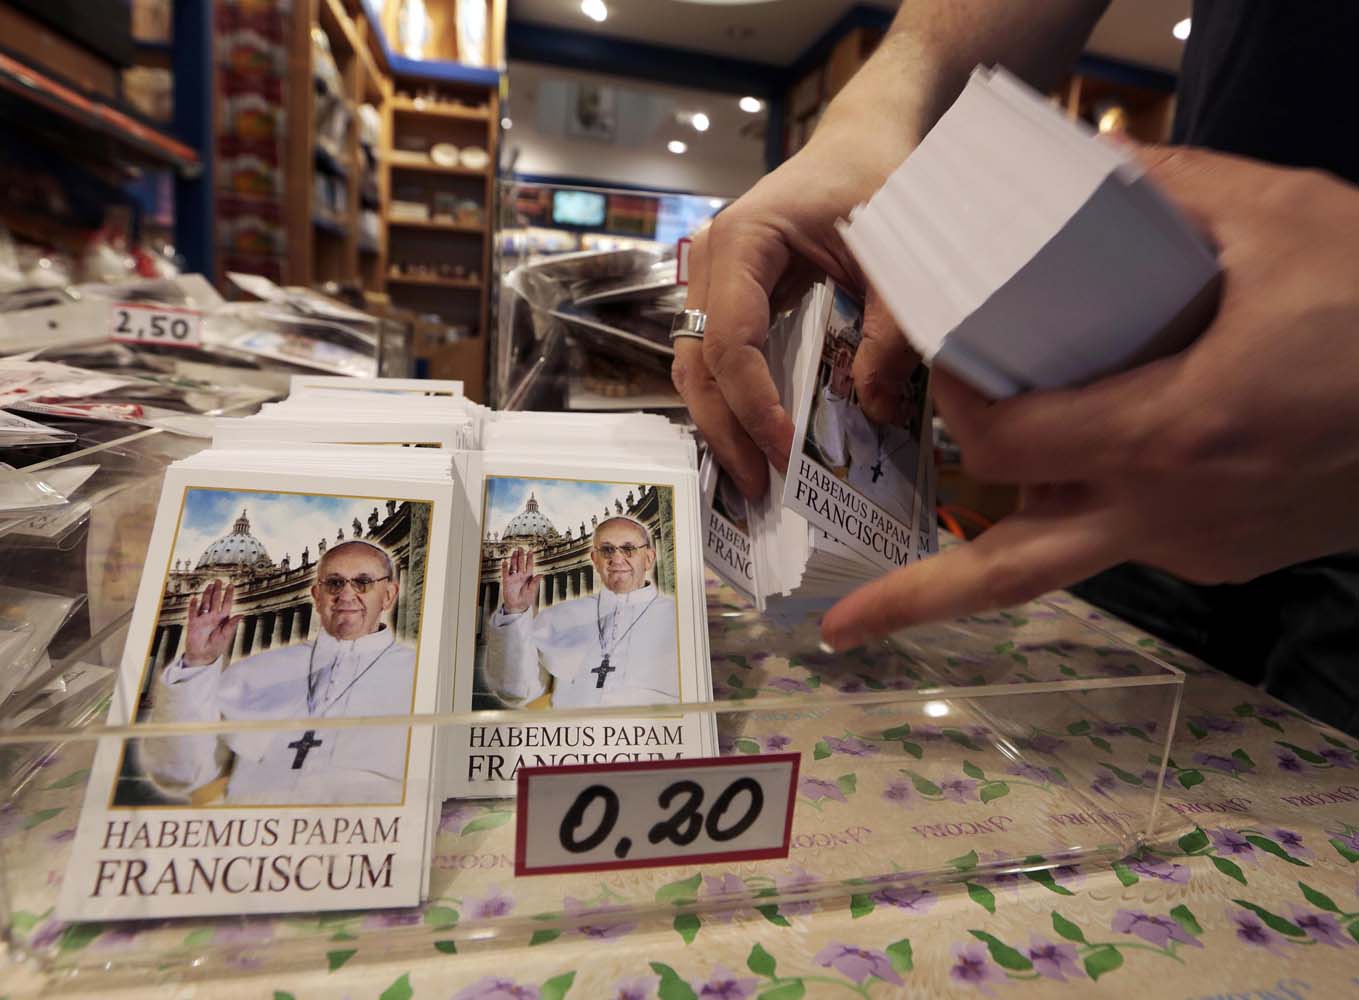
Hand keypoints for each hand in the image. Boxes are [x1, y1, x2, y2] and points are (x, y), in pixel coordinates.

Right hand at [184, 579, 240, 666]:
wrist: (203, 656)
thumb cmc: (216, 647)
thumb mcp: (226, 636)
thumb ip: (232, 625)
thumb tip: (241, 614)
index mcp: (222, 619)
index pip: (226, 604)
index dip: (228, 595)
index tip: (231, 585)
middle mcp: (213, 617)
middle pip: (215, 600)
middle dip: (217, 591)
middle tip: (219, 580)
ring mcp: (203, 619)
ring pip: (205, 603)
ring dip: (206, 594)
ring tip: (210, 585)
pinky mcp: (193, 623)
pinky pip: (193, 612)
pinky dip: (193, 605)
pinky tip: (195, 598)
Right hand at [500, 547, 538, 613]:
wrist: (517, 606)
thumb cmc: (526, 600)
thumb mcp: (532, 591)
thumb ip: (535, 582)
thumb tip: (541, 574)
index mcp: (528, 577)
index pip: (529, 565)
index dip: (530, 558)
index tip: (530, 551)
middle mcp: (521, 576)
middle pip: (521, 563)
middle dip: (521, 555)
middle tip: (521, 548)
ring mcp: (513, 578)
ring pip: (513, 566)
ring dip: (514, 559)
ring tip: (514, 552)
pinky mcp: (507, 581)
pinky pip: (505, 573)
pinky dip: (505, 567)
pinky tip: (505, 561)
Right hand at [673, 73, 922, 499]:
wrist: (863, 141)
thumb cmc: (879, 180)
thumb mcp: (898, 253)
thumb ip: (890, 331)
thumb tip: (875, 411)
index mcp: (744, 239)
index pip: (729, 340)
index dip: (754, 402)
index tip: (785, 451)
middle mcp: (710, 260)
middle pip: (696, 363)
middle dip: (725, 431)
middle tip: (758, 489)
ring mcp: (710, 279)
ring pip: (695, 367)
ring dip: (721, 425)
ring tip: (754, 479)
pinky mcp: (725, 296)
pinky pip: (715, 358)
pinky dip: (732, 402)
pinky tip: (756, 440)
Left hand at [821, 147, 1358, 648]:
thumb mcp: (1283, 221)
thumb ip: (1169, 192)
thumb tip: (1088, 162)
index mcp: (1170, 430)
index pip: (1002, 441)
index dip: (953, 402)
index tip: (941, 361)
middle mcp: (1168, 510)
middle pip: (1007, 574)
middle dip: (912, 602)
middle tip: (839, 628)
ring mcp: (1195, 546)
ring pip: (1063, 552)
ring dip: (1002, 532)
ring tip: (948, 518)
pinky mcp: (1221, 558)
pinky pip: (1122, 539)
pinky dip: (1084, 503)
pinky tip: (1094, 446)